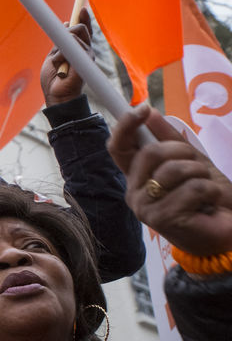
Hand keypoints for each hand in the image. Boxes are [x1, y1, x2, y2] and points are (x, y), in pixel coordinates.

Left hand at [41, 9, 93, 106]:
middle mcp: (85, 50)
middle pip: (80, 28)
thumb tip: (65, 25)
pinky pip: (70, 47)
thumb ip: (60, 43)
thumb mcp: (54, 56)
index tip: (81, 9)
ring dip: (59, 50)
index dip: (83, 18)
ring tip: (58, 65)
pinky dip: (59, 57)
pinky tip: (60, 70)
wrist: (56, 96)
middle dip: (68, 31)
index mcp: (78, 49)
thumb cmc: (54, 79)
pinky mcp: (86, 60)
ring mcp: (87, 55)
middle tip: (58, 49)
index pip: (84, 30)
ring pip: (74, 36)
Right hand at [109, 103, 231, 257]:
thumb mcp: (193, 162)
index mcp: (138, 177)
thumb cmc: (208, 200)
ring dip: (202, 174)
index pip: (119, 148)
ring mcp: (145, 208)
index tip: (141, 109)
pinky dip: (210, 191)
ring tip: (206, 190)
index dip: (126, 126)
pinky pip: (191, 189)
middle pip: (150, 154)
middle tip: (199, 168)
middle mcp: (134, 192)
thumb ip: (170, 139)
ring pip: (173, 171)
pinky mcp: (162, 219)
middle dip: (183, 152)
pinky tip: (210, 204)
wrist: (226, 231)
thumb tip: (150, 113)